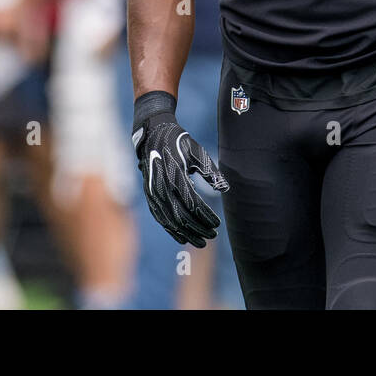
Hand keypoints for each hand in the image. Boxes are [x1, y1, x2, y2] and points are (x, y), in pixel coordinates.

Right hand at [132, 99, 228, 247]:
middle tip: (213, 235)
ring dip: (186, 233)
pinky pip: (160, 218)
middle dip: (198, 228)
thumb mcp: (197, 152)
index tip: (218, 223)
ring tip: (201, 242)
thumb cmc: (179, 142)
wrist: (153, 134)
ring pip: (170, 221)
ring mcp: (154, 193)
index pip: (193, 203)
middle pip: (181, 216)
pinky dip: (171, 230)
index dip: (205, 216)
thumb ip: (210, 171)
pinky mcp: (150, 196)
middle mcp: (162, 187)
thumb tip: (225, 188)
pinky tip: (182, 238)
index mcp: (175, 175)